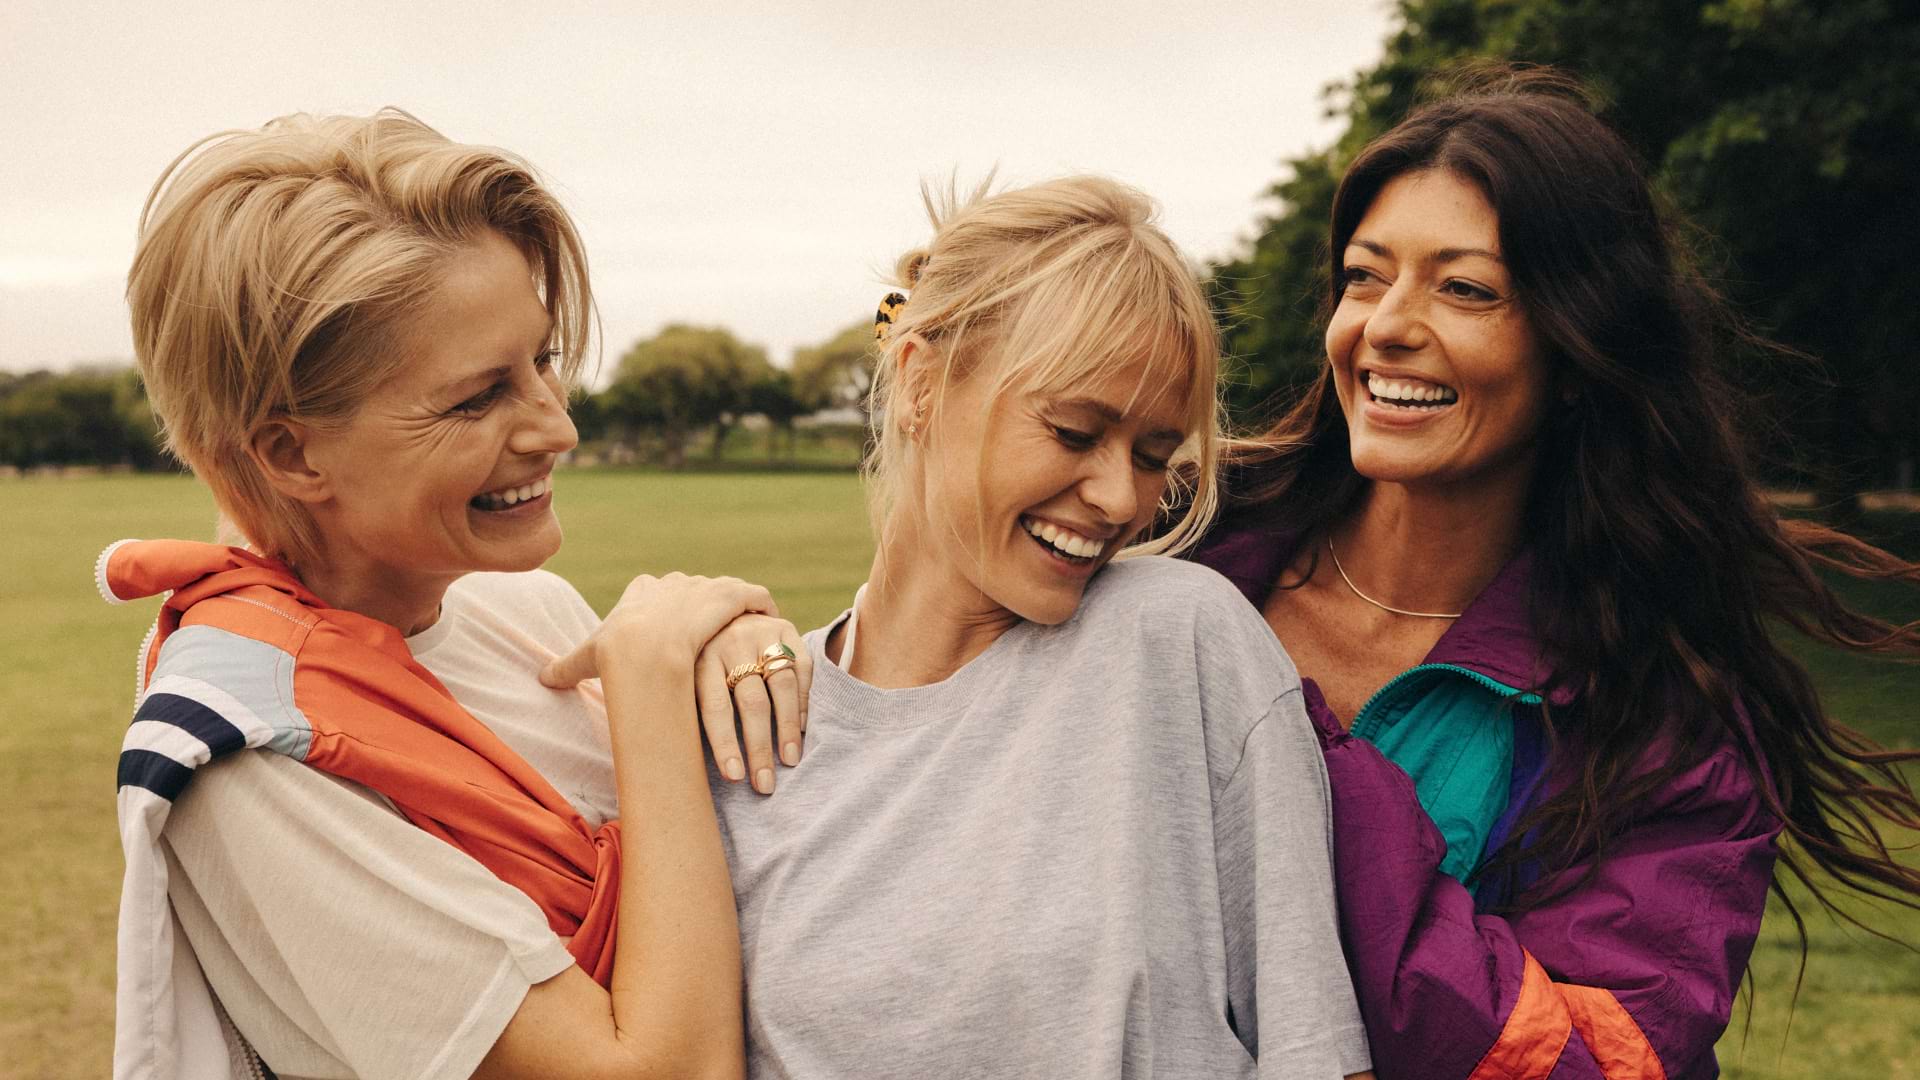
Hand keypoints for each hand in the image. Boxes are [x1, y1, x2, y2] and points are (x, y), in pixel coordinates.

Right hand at [540, 573, 774, 690]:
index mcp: (642, 591)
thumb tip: (542, 679)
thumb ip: (567, 667)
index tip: (675, 624)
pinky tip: (771, 622)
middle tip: (715, 631)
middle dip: (703, 607)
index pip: (655, 590)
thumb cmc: (616, 655)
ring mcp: (704, 586)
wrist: (647, 650)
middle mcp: (674, 583)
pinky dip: (763, 606)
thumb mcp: (588, 659)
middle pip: (692, 590)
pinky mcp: (731, 596)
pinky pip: (754, 596)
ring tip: (748, 628)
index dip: (666, 607)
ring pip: (724, 592)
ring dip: (736, 607)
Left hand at [696, 613, 810, 793]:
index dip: (726, 744)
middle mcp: (730, 642)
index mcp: (699, 656)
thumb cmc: (695, 657)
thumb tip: (684, 766)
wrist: (717, 609)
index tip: (735, 777)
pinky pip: (801, 669)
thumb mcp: (682, 674)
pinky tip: (800, 729)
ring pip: (781, 687)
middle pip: (751, 702)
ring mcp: (760, 632)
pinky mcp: (784, 628)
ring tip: (788, 761)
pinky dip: (802, 702)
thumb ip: (687, 706)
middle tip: (765, 784)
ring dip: (787, 729)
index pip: (715, 707)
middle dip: (759, 748)